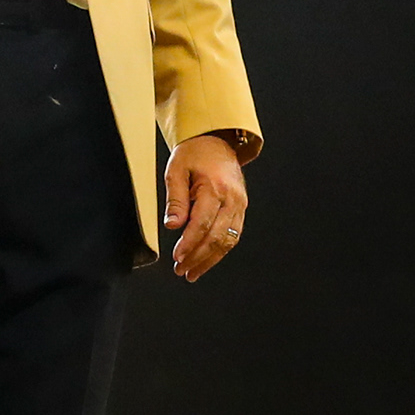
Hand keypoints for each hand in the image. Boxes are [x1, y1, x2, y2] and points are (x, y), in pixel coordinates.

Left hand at [162, 133, 249, 280]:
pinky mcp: (241, 209)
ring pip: (228, 240)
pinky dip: (220, 250)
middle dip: (198, 257)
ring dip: (210, 259)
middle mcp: (232, 198)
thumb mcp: (176, 171)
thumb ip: (175, 200)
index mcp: (214, 187)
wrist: (216, 142)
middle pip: (216, 236)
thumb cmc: (194, 154)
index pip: (201, 223)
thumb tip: (172, 225)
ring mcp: (240, 204)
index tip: (177, 257)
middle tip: (181, 270)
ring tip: (192, 272)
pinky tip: (206, 260)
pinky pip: (233, 235)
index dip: (189, 244)